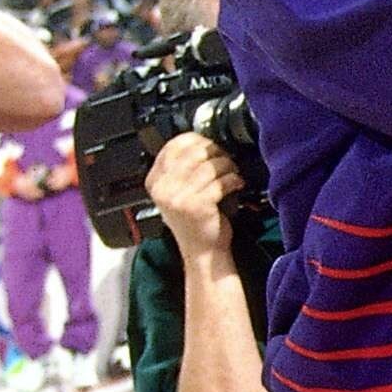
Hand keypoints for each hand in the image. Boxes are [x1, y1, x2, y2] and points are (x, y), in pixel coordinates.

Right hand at [145, 129, 243, 261]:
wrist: (202, 251)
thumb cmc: (195, 221)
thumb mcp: (179, 191)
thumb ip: (182, 168)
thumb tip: (203, 140)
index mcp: (155, 181)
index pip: (173, 145)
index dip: (196, 140)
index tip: (209, 145)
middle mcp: (163, 188)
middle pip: (194, 152)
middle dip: (216, 152)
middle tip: (226, 159)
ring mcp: (178, 197)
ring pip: (210, 166)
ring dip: (228, 166)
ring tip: (232, 173)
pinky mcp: (197, 206)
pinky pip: (221, 181)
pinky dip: (234, 180)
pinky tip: (236, 184)